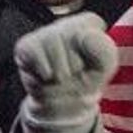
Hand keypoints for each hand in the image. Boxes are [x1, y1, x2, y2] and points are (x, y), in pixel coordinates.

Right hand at [15, 12, 118, 132]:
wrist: (63, 109)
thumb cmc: (89, 86)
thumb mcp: (107, 73)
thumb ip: (105, 53)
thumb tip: (91, 38)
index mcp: (90, 26)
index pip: (91, 24)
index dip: (93, 46)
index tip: (92, 65)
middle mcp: (66, 24)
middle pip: (70, 33)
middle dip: (76, 61)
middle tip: (74, 76)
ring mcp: (44, 34)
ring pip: (51, 42)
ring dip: (59, 68)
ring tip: (61, 79)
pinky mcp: (25, 46)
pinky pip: (32, 50)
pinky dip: (41, 68)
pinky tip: (46, 77)